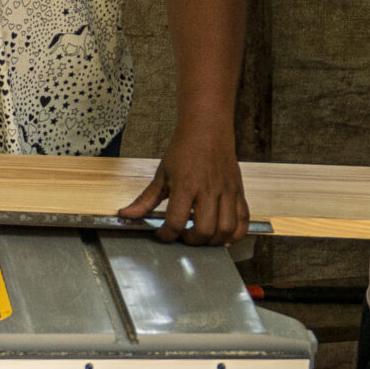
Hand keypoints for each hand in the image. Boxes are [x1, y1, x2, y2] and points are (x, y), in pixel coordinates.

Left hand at [117, 123, 249, 244]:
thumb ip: (146, 199)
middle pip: (204, 230)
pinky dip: (236, 234)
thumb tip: (126, 215)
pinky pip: (243, 220)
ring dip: (213, 241)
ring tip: (202, 237)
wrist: (207, 128)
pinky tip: (223, 237)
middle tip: (183, 237)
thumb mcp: (161, 174)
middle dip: (191, 241)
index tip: (162, 235)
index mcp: (186, 185)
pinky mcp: (238, 191)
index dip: (166, 235)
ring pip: (226, 229)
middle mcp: (208, 190)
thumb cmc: (185, 148)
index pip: (176, 221)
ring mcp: (226, 191)